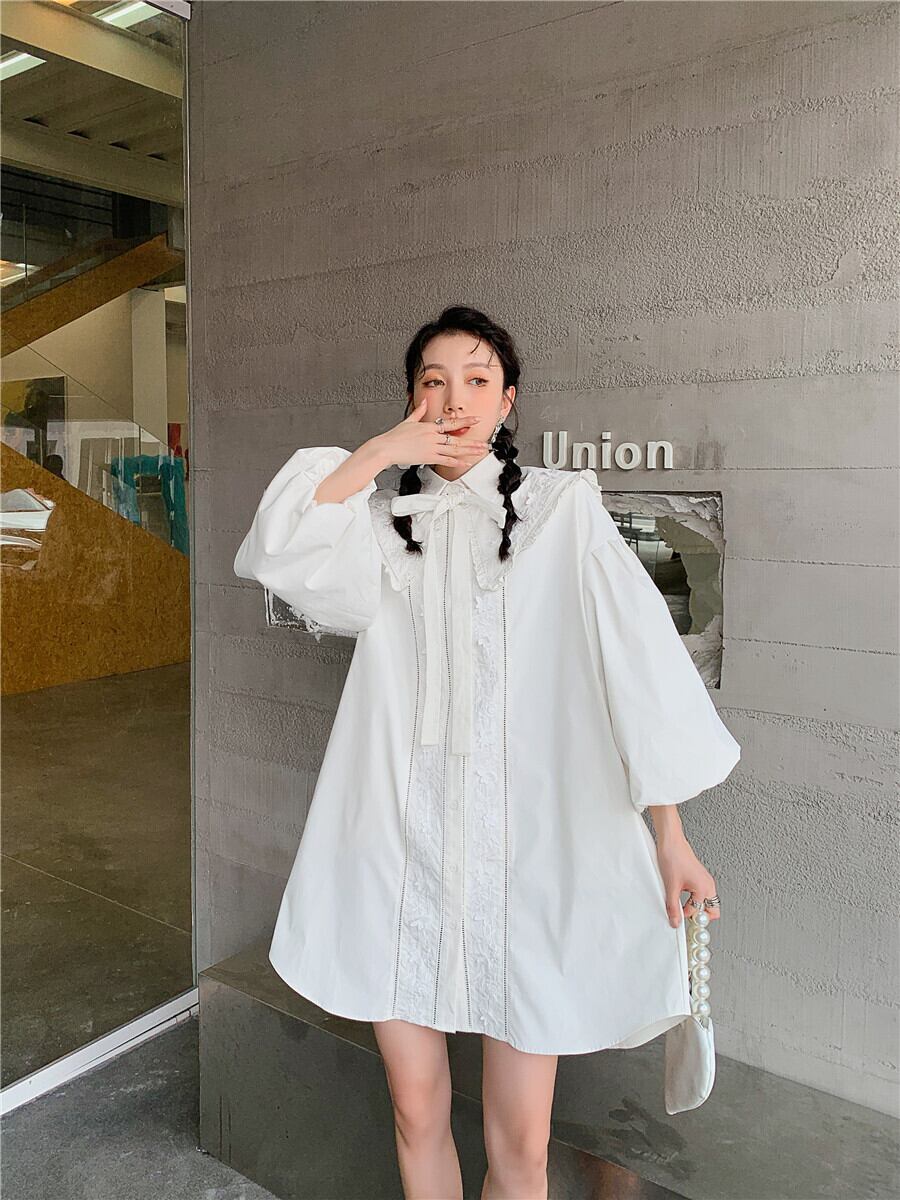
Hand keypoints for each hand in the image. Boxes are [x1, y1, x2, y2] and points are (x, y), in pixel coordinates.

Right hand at [370, 398, 490, 469]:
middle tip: (484, 442)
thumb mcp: (408, 421)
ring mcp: (432, 448)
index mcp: (429, 427)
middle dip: (472, 440)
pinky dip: (457, 462)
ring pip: (454, 449)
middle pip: (457, 438)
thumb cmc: (395, 437)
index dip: (465, 421)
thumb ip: (418, 411)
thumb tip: (422, 402)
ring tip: (479, 451)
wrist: (387, 448)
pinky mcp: (428, 458)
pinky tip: (465, 462)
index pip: (451, 423)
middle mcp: (433, 437)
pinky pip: (446, 460)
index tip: (476, 420)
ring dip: (469, 450)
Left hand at [655, 835, 720, 928]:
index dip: (687, 918)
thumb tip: (675, 921)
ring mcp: (705, 880)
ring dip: (696, 906)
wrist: (671, 842)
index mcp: (704, 888)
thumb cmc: (673, 858)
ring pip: (707, 902)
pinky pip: (702, 893)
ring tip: (681, 906)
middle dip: (701, 916)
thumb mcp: (671, 886)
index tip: (678, 921)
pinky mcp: (699, 876)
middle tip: (686, 917)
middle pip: (712, 910)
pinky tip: (681, 895)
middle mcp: (708, 884)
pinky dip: (694, 898)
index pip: (699, 913)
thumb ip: (673, 907)